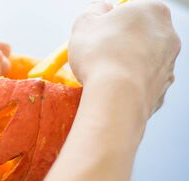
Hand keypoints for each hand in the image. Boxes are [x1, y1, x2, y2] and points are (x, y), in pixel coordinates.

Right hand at [69, 0, 179, 118]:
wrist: (116, 97)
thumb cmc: (101, 57)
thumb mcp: (84, 23)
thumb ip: (93, 11)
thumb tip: (99, 10)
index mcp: (152, 10)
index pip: (130, 9)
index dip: (110, 22)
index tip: (96, 32)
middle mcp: (168, 34)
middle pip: (139, 35)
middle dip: (119, 43)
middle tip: (97, 53)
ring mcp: (168, 63)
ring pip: (141, 61)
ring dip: (124, 65)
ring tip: (102, 74)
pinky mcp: (162, 89)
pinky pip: (141, 84)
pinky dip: (128, 86)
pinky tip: (113, 89)